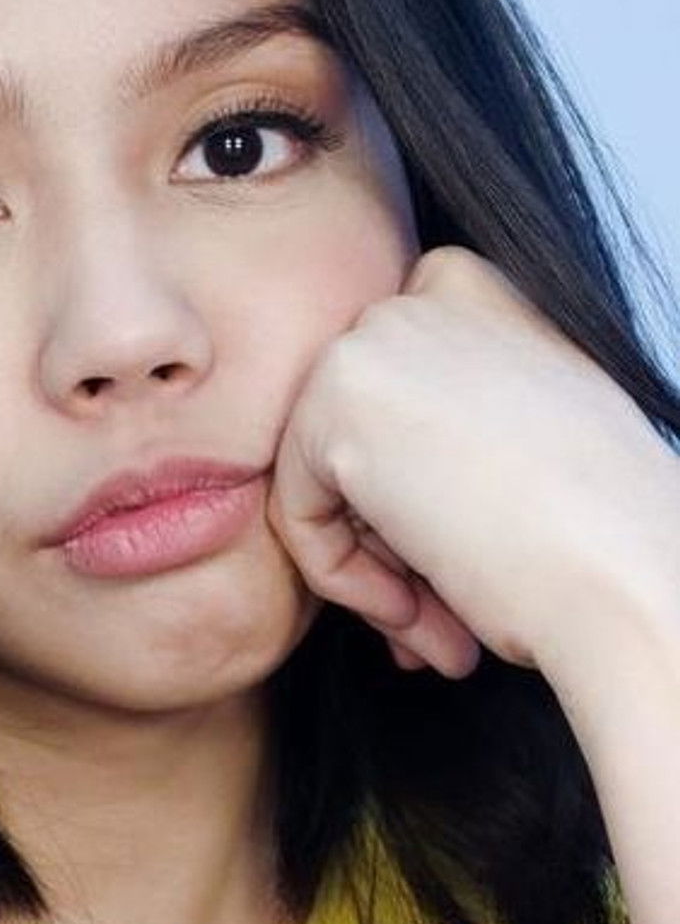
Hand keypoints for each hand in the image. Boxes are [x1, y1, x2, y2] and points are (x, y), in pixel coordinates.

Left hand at [263, 245, 678, 678]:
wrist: (625, 575)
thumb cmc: (597, 530)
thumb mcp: (519, 443)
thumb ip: (439, 435)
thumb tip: (382, 485)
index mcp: (476, 290)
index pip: (391, 402)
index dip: (418, 498)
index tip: (464, 557)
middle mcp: (418, 297)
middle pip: (352, 439)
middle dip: (390, 541)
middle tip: (441, 616)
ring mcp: (370, 344)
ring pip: (321, 480)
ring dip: (375, 569)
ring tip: (438, 633)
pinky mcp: (330, 409)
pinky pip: (297, 515)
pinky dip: (346, 581)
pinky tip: (416, 616)